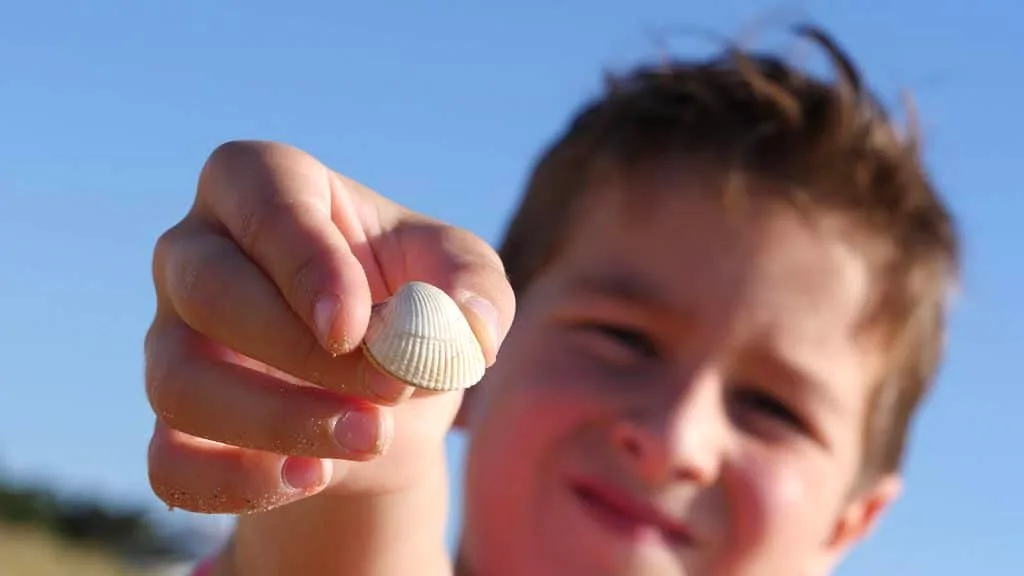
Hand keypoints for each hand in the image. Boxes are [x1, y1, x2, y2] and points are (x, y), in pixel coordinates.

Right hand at [143, 141, 514, 513]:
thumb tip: (468, 335)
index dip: (302, 259)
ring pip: (178, 383)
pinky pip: (170, 464)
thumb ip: (473, 288)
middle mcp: (197, 253)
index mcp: (261, 185)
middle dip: (304, 351)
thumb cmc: (411, 303)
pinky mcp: (173, 422)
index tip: (353, 326)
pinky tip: (313, 476)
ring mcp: (171, 339)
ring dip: (279, 421)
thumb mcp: (458, 275)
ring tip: (372, 437)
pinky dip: (238, 482)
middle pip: (208, 289)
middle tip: (394, 385)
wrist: (385, 393)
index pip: (257, 191)